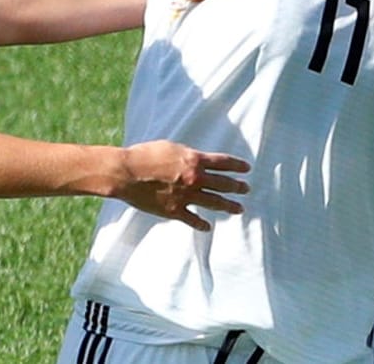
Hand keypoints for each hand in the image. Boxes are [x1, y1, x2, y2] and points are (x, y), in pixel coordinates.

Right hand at [114, 140, 249, 230]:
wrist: (126, 173)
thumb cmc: (144, 155)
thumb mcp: (170, 147)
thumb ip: (187, 155)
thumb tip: (197, 160)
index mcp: (194, 160)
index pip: (223, 163)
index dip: (237, 166)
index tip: (247, 169)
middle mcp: (195, 178)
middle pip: (223, 184)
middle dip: (237, 187)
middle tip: (246, 189)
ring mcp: (186, 196)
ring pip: (214, 202)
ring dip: (228, 206)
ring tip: (239, 208)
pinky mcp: (174, 210)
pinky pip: (193, 219)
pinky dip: (201, 224)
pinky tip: (208, 227)